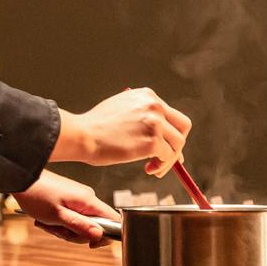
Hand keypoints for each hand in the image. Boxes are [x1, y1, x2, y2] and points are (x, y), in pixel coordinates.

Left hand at [14, 170, 119, 246]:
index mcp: (88, 200)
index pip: (113, 220)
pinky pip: (71, 218)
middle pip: (93, 226)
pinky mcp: (70, 199)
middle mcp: (87, 198)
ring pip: (80, 224)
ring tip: (48, 223)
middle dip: (75, 234)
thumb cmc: (36, 194)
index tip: (90, 244)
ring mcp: (78, 198)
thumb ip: (80, 226)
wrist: (22, 179)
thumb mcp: (58, 216)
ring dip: (64, 229)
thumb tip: (99, 235)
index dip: (105, 236)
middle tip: (58, 230)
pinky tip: (46, 219)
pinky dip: (59, 222)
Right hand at [51, 88, 190, 175]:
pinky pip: (167, 156)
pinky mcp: (153, 141)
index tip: (166, 145)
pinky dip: (161, 166)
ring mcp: (155, 123)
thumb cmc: (95, 127)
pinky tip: (149, 169)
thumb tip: (158, 135)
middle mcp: (154, 105)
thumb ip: (141, 115)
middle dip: (178, 144)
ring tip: (155, 168)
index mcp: (147, 96)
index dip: (171, 132)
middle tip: (168, 158)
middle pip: (183, 126)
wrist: (83, 135)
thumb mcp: (121, 109)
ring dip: (169, 160)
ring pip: (178, 144)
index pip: (170, 114)